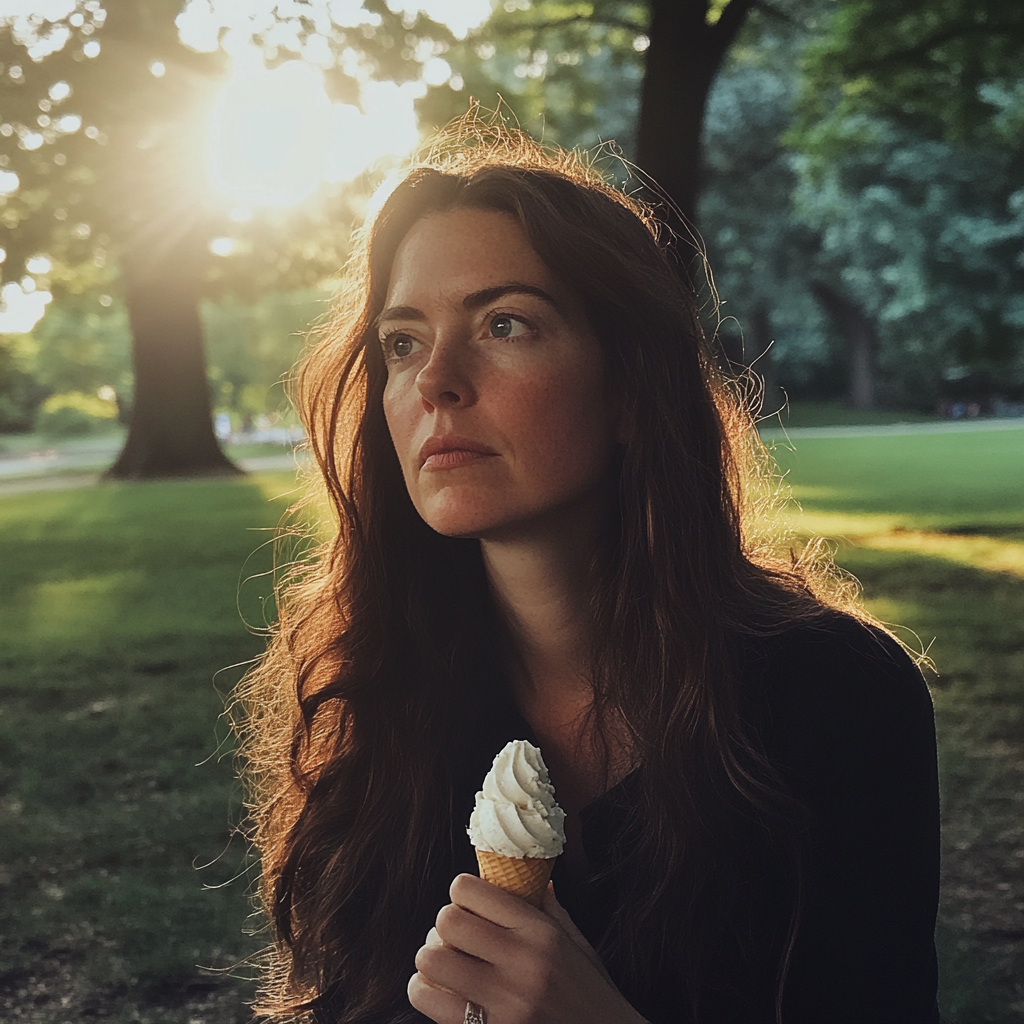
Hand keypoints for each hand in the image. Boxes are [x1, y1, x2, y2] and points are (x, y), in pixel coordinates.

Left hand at [408, 873, 647, 1023]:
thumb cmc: (592, 995)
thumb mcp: (579, 946)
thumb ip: (551, 911)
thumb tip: (536, 880)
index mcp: (540, 933)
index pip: (471, 891)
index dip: (461, 892)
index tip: (468, 904)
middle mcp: (520, 964)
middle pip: (446, 923)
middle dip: (443, 926)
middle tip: (454, 936)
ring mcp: (503, 1004)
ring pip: (431, 963)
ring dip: (430, 961)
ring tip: (445, 965)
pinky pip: (432, 1005)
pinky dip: (428, 994)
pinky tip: (444, 994)